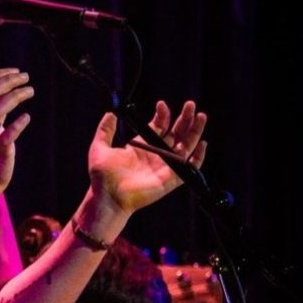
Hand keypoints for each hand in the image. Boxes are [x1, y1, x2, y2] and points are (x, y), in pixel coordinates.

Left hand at [88, 101, 207, 213]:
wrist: (108, 197)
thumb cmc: (103, 177)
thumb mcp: (100, 147)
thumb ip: (105, 129)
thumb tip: (111, 112)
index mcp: (142, 146)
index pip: (159, 126)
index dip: (163, 115)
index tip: (161, 105)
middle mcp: (156, 154)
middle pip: (176, 133)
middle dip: (185, 118)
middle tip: (190, 105)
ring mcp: (164, 166)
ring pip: (185, 146)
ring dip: (194, 131)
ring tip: (201, 116)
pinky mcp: (170, 180)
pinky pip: (189, 168)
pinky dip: (198, 157)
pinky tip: (202, 144)